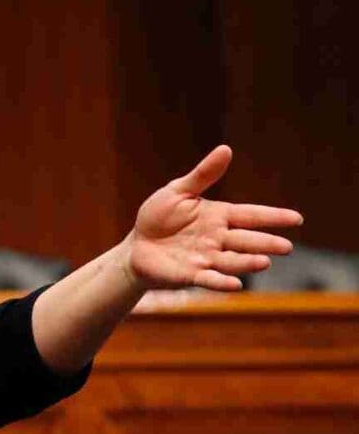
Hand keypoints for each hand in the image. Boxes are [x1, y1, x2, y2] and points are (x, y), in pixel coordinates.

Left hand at [126, 145, 302, 291]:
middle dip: (266, 243)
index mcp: (218, 216)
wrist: (136, 245)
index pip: (250, 215)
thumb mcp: (178, 191)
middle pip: (246, 240)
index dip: (273, 217)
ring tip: (264, 262)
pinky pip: (209, 279)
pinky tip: (235, 284)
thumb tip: (226, 149)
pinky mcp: (190, 274)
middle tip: (286, 247)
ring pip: (232, 261)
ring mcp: (206, 258)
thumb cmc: (158, 217)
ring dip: (247, 262)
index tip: (296, 218)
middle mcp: (217, 239)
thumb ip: (203, 175)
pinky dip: (221, 282)